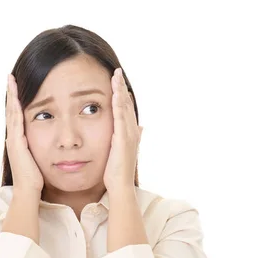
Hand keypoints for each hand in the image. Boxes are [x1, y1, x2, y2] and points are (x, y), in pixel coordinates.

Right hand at [6, 73, 43, 192]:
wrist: (28, 191)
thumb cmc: (37, 178)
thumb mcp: (40, 158)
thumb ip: (42, 149)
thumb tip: (53, 143)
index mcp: (19, 140)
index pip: (18, 115)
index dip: (17, 101)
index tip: (18, 86)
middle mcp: (14, 137)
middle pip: (12, 110)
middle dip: (12, 93)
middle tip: (10, 76)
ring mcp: (13, 139)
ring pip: (11, 112)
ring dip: (11, 95)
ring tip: (11, 79)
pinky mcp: (16, 143)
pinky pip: (15, 121)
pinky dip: (15, 107)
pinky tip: (16, 97)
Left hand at [103, 68, 142, 193]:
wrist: (120, 185)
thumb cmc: (117, 172)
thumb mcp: (121, 151)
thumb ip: (129, 139)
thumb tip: (141, 128)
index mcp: (129, 133)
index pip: (125, 109)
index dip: (122, 94)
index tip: (118, 81)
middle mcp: (132, 131)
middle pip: (126, 104)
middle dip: (122, 87)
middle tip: (118, 72)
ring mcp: (129, 134)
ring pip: (124, 107)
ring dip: (120, 90)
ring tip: (116, 75)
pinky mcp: (123, 138)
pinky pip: (120, 117)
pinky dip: (119, 104)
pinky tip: (116, 93)